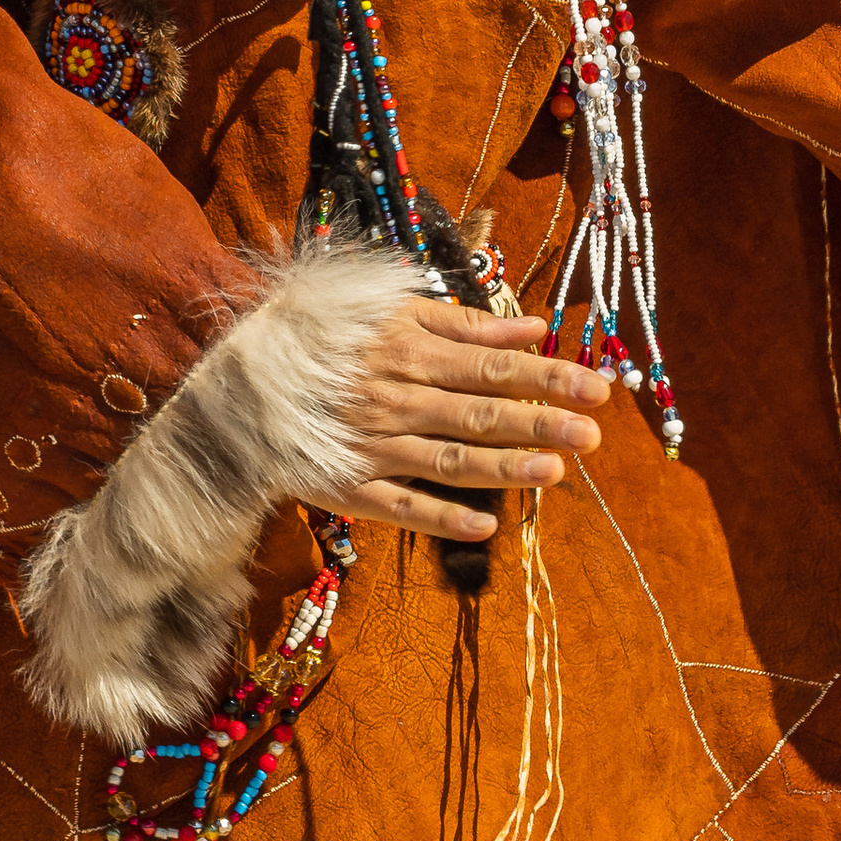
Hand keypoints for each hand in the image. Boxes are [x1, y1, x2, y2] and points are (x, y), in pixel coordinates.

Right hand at [329, 298, 609, 542]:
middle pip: (479, 413)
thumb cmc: (333, 339)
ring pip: (448, 460)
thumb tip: (533, 327)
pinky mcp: (351, 488)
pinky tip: (487, 527)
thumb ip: (465, 323)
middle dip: (540, 422)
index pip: (492, 366)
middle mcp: (397, 399)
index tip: (597, 387)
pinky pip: (402, 507)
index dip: (546, 377)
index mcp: (411, 351)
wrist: (243, 383)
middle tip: (594, 434)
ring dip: (503, 468)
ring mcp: (374, 446)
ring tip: (555, 473)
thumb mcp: (394, 313)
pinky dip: (443, 517)